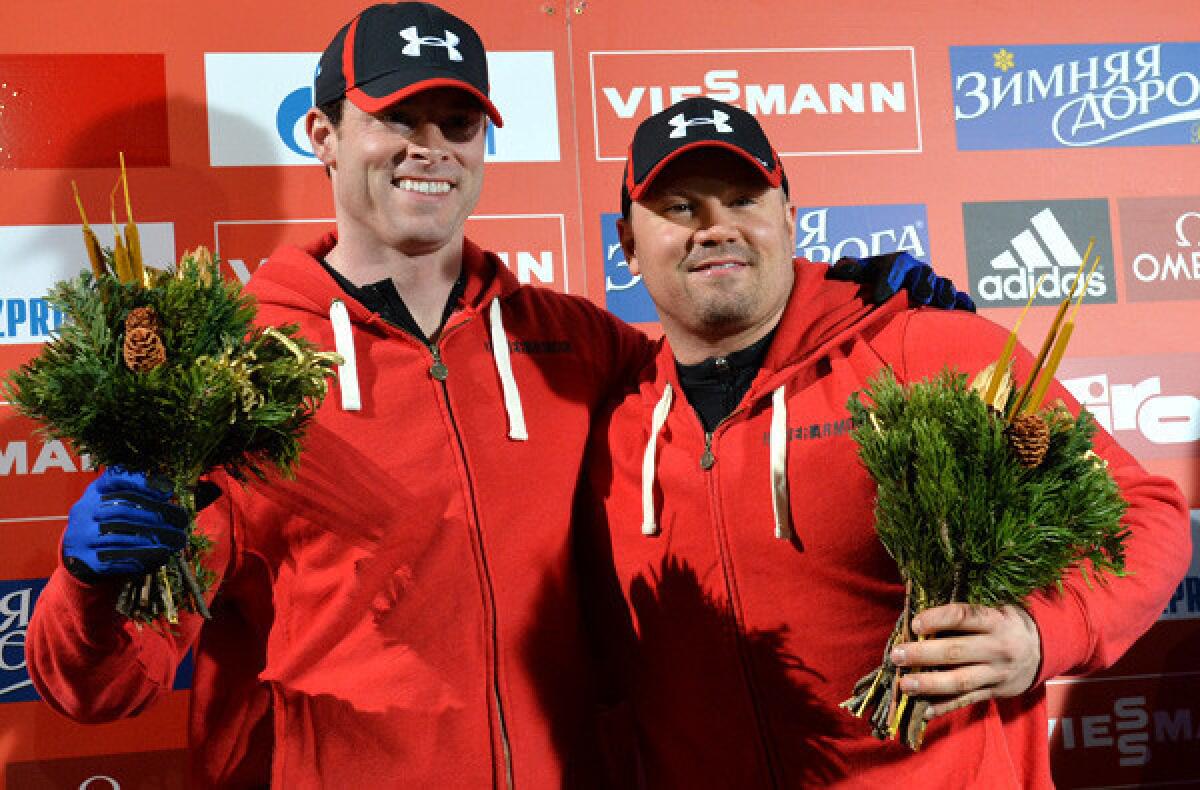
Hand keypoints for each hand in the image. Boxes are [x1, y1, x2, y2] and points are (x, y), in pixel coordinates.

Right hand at [62, 467, 187, 583]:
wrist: (81, 554)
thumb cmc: (109, 521)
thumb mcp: (117, 499)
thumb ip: (139, 491)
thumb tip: (166, 492)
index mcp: (95, 491)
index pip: (115, 479)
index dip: (141, 484)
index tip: (166, 494)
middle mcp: (83, 510)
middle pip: (123, 511)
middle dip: (155, 518)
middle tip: (179, 527)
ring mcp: (80, 535)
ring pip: (120, 537)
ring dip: (150, 541)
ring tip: (173, 544)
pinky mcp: (83, 559)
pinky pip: (114, 558)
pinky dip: (140, 557)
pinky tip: (160, 556)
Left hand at [827, 252, 975, 311]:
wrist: (884, 290)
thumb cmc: (869, 282)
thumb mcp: (856, 273)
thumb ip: (849, 268)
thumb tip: (842, 269)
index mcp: (896, 262)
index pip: (895, 263)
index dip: (889, 277)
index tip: (880, 296)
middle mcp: (918, 272)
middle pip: (924, 273)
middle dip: (922, 284)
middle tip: (918, 296)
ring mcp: (934, 286)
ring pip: (943, 285)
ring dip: (944, 294)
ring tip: (941, 304)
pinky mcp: (947, 300)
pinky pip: (960, 300)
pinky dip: (964, 305)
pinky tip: (966, 313)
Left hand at [888, 603, 1040, 718]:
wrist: (1042, 649)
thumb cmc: (1004, 623)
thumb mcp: (993, 609)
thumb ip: (964, 615)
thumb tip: (920, 616)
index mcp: (996, 621)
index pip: (964, 617)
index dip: (938, 619)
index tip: (915, 623)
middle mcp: (998, 648)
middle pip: (956, 652)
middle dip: (923, 654)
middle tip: (897, 655)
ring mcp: (998, 673)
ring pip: (961, 681)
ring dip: (930, 684)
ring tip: (905, 684)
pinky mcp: (996, 692)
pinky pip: (967, 701)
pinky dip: (945, 706)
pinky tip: (924, 710)